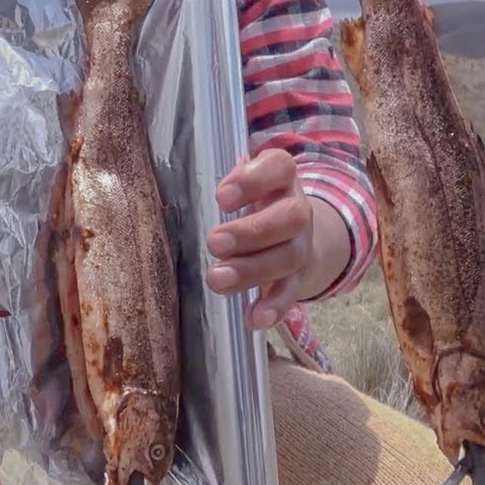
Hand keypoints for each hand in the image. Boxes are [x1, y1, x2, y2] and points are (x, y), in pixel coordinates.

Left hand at [204, 148, 329, 328]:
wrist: (290, 232)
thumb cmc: (250, 202)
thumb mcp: (241, 186)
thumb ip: (225, 186)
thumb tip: (183, 186)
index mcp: (281, 178)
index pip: (279, 166)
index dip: (254, 180)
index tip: (222, 198)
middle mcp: (297, 208)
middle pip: (290, 217)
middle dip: (252, 231)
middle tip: (214, 243)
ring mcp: (301, 244)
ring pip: (289, 256)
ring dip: (253, 270)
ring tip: (217, 280)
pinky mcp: (299, 276)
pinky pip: (291, 292)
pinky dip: (273, 307)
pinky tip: (253, 318)